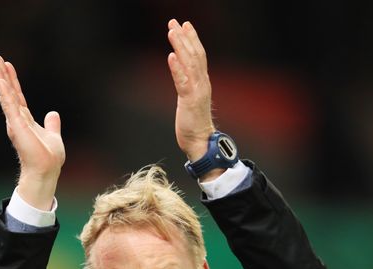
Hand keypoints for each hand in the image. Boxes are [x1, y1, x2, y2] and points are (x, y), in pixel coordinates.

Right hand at [0, 55, 63, 210]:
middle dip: (2, 75)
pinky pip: (9, 105)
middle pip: (8, 92)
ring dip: (0, 78)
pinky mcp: (16, 126)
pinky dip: (4, 92)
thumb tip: (53, 114)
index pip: (17, 96)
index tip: (8, 65)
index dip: (12, 80)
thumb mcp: (53, 135)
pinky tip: (0, 80)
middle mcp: (17, 119)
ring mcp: (15, 122)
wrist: (46, 170)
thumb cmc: (48, 158)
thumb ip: (52, 124)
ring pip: (5, 95)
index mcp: (25, 120)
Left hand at [166, 19, 214, 162]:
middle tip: (175, 22)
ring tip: (172, 32)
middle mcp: (202, 83)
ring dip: (180, 46)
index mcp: (202, 82)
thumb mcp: (191, 99)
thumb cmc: (194, 123)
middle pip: (194, 55)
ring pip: (190, 64)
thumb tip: (182, 74)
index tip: (185, 25)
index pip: (198, 55)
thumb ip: (188, 85)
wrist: (200, 142)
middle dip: (184, 37)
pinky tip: (170, 56)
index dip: (192, 39)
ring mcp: (197, 91)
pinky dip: (177, 68)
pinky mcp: (190, 101)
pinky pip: (183, 81)